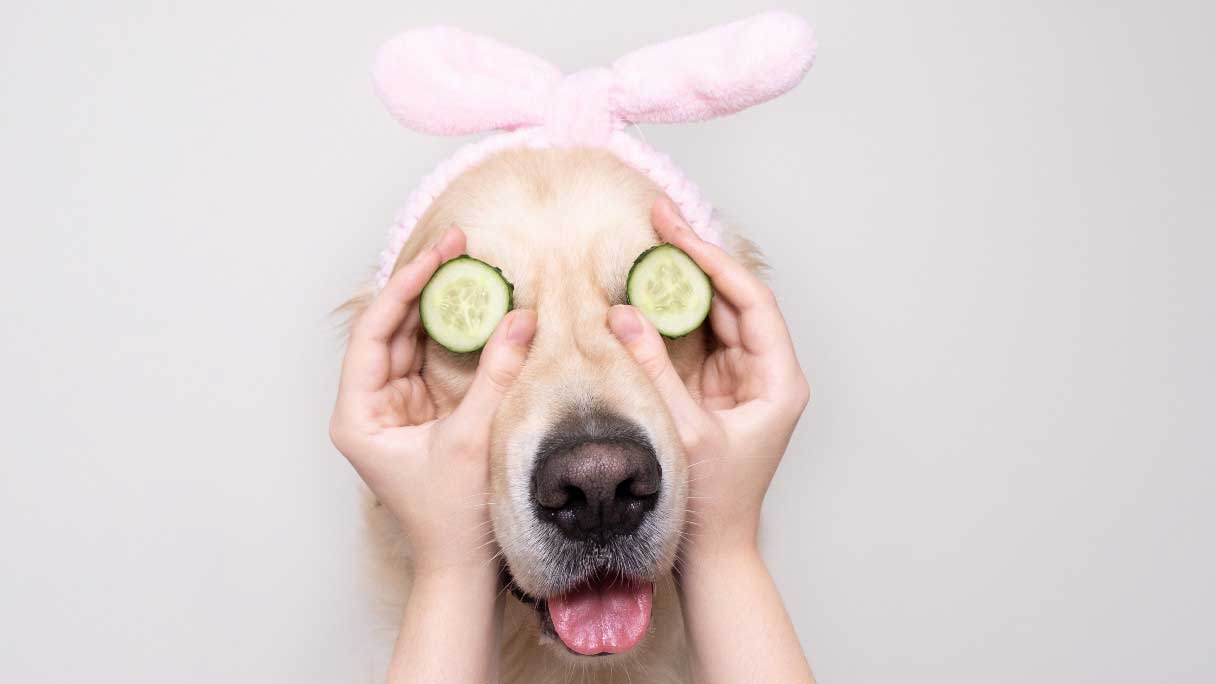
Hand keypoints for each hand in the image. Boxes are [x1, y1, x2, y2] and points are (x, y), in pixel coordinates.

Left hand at [329, 226, 537, 577]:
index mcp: (358, 413)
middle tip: (458, 243)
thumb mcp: (472, 438)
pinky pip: (437, 358)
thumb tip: (523, 317)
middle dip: (424, 285)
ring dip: (442, 304)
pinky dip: (458, 332)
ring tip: (469, 263)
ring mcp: (397, 406)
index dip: (406, 288)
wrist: (460, 566)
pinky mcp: (425, 412)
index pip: (374, 332)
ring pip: (415, 338)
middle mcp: (370, 404)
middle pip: (392, 327)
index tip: (439, 255)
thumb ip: (497, 374)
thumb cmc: (450, 516)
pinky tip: (479, 304)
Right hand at [608, 198, 810, 559]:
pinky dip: (668, 312)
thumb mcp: (683, 431)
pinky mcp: (714, 388)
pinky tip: (643, 287)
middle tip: (658, 218)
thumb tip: (621, 316)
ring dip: (680, 280)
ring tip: (648, 241)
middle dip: (694, 258)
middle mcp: (765, 372)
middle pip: (731, 298)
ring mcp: (739, 379)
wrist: (716, 551)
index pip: (749, 301)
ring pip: (712, 312)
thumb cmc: (714, 503)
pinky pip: (693, 337)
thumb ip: (654, 370)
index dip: (712, 261)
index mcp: (778, 380)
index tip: (675, 232)